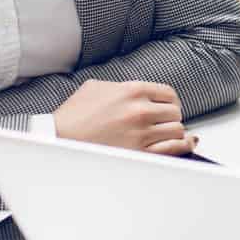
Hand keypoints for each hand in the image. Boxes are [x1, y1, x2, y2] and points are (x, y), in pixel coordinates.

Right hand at [51, 79, 194, 154]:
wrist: (58, 138)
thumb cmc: (74, 115)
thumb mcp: (97, 87)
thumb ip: (122, 86)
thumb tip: (139, 91)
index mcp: (132, 91)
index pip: (169, 94)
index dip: (170, 101)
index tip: (167, 108)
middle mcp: (140, 111)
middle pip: (175, 112)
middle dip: (170, 117)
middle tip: (163, 123)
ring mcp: (141, 133)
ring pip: (177, 130)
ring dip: (173, 132)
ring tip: (164, 135)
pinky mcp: (139, 153)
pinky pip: (173, 149)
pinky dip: (180, 147)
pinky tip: (179, 145)